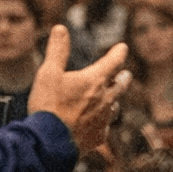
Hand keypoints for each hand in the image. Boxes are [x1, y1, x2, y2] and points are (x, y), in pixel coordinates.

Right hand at [27, 25, 130, 153]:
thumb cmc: (49, 107)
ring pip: (115, 106)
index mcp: (95, 80)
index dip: (119, 52)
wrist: (49, 143)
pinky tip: (96, 124)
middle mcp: (105, 99)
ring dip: (113, 100)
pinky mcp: (98, 137)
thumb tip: (60, 29)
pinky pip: (105, 127)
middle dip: (123, 76)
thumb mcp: (48, 73)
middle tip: (124, 74)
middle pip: (122, 84)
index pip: (115, 61)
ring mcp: (103, 120)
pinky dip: (102, 122)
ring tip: (110, 100)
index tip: (122, 47)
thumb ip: (57, 50)